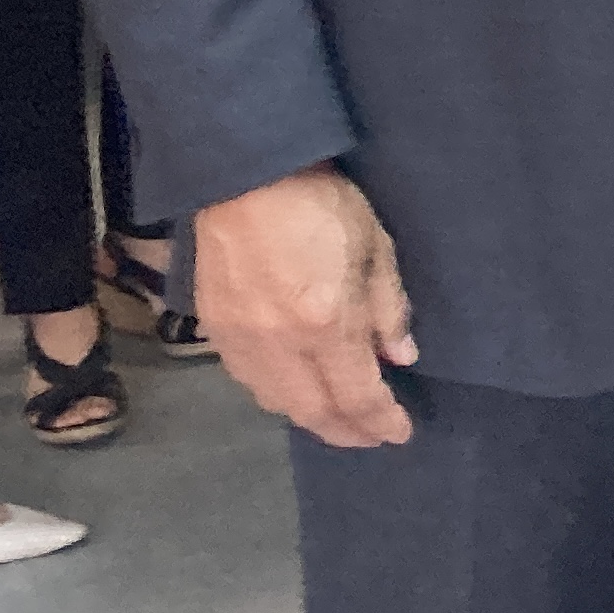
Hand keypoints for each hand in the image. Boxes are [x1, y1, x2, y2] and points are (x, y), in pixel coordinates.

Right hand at [196, 166, 416, 446]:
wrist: (245, 175)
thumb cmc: (322, 202)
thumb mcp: (376, 247)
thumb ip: (389, 308)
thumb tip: (400, 357)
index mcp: (325, 324)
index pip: (357, 395)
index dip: (380, 421)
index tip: (400, 433)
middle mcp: (279, 344)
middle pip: (313, 412)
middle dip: (346, 432)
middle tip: (371, 437)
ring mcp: (240, 340)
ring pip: (276, 402)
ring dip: (310, 417)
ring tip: (338, 418)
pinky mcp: (213, 328)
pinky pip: (248, 380)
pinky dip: (277, 394)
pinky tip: (296, 388)